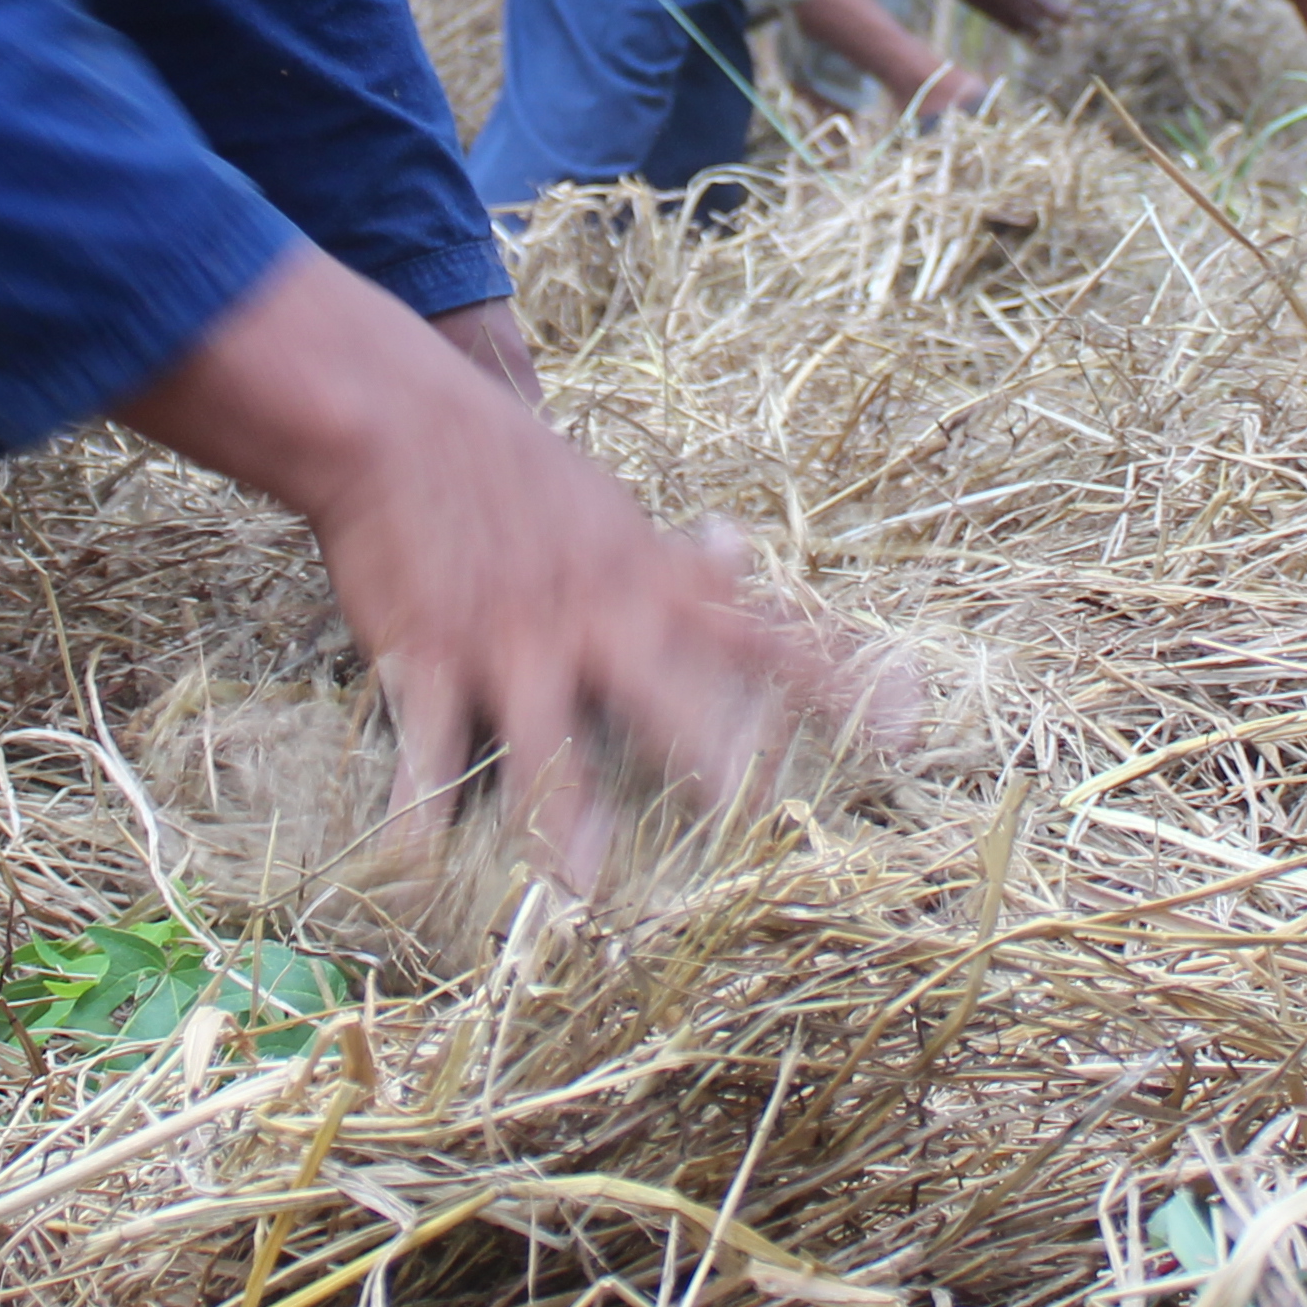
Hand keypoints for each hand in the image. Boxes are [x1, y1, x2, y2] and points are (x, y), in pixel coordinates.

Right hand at [118, 249, 878, 884]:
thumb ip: (676, 558)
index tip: (905, 729)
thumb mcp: (611, 512)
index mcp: (648, 585)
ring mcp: (512, 640)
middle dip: (710, 753)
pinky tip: (409, 870)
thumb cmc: (514, 471)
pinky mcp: (431, 656)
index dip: (835, 685)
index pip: (761, 638)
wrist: (401, 422)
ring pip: (546, 737)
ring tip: (581, 884)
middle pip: (667, 694)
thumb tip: (740, 548)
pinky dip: (414, 812)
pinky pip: (426, 745)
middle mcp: (595, 618)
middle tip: (748, 810)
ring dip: (561, 813)